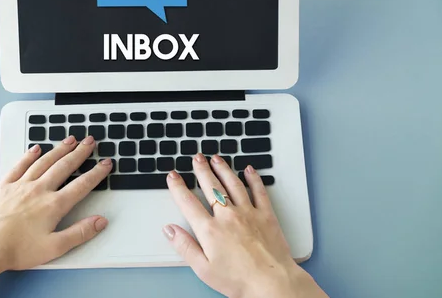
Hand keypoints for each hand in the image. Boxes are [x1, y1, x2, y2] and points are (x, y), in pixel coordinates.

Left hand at [0, 135, 111, 297]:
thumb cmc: (16, 250)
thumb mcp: (54, 248)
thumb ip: (79, 233)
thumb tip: (100, 221)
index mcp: (53, 205)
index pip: (81, 185)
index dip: (96, 173)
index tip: (105, 164)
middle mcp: (39, 190)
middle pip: (64, 166)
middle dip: (80, 153)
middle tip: (90, 142)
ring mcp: (21, 185)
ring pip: (44, 162)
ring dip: (59, 149)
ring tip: (70, 140)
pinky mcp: (4, 186)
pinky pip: (20, 166)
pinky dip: (29, 156)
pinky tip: (36, 149)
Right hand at [163, 154, 327, 297]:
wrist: (272, 283)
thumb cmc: (239, 280)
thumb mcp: (203, 269)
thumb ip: (185, 247)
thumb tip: (169, 230)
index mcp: (210, 230)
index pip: (188, 202)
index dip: (178, 187)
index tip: (173, 176)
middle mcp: (228, 216)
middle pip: (210, 186)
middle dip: (201, 170)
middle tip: (196, 158)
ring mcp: (248, 213)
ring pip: (232, 184)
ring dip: (223, 168)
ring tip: (216, 158)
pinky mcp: (266, 215)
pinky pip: (259, 191)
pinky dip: (253, 178)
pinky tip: (249, 170)